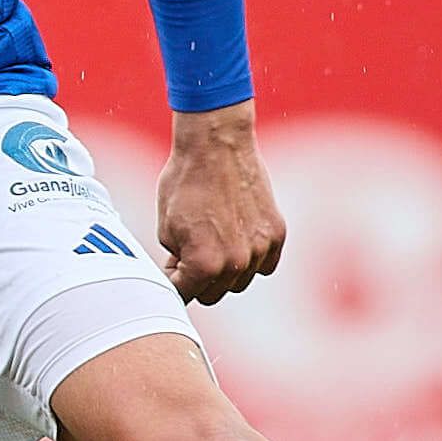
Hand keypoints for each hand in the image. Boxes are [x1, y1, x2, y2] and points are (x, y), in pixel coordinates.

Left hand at [154, 102, 284, 305]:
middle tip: (188, 251)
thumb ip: (177, 261)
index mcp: (203, 265)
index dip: (172, 281)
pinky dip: (250, 259)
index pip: (184, 295)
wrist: (216, 145)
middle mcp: (236, 263)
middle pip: (212, 294)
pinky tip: (235, 237)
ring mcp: (260, 250)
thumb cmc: (184, 183)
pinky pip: (264, 266)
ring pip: (239, 282)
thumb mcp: (165, 228)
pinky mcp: (276, 234)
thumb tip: (186, 276)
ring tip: (212, 239)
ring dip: (224, 271)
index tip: (170, 266)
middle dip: (197, 278)